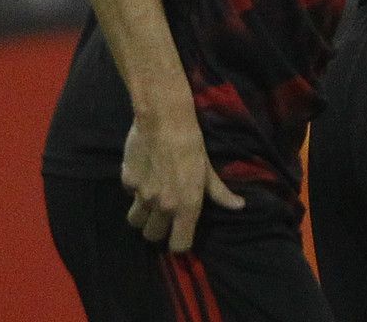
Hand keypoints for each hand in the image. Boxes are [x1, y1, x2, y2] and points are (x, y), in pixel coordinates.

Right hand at [119, 113, 244, 251]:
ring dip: (142, 215)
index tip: (180, 234)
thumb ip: (219, 193)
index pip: (179, 245)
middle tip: (164, 216)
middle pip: (152, 236)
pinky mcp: (128, 182)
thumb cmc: (192, 146)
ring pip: (135, 222)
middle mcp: (163, 206)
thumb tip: (239, 206)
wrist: (164, 121)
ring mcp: (142, 195)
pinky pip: (129, 195)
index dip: (180, 242)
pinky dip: (135, 190)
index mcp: (186, 206)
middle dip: (158, 229)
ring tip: (151, 200)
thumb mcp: (208, 171)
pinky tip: (145, 175)